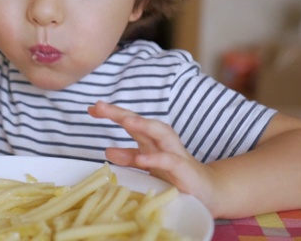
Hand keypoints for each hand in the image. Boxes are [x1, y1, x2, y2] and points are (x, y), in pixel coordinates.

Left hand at [88, 101, 221, 214]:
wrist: (209, 192)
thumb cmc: (176, 176)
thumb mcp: (149, 166)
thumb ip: (130, 158)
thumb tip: (107, 150)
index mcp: (151, 141)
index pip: (130, 123)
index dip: (112, 114)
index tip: (91, 108)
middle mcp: (162, 143)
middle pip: (142, 122)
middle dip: (121, 113)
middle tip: (99, 106)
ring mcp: (175, 154)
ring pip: (161, 133)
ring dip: (144, 125)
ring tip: (125, 120)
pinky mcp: (185, 171)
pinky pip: (170, 161)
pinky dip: (156, 159)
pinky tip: (141, 158)